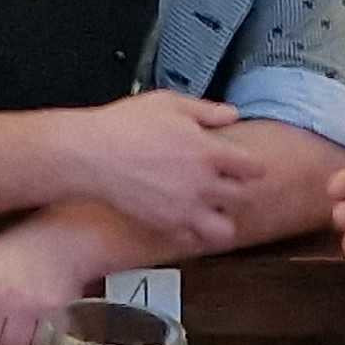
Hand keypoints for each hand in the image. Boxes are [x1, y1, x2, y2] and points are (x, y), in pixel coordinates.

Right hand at [80, 92, 259, 255]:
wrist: (89, 154)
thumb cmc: (123, 126)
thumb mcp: (167, 103)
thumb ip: (206, 110)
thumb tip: (231, 115)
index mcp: (209, 152)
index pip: (254, 168)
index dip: (249, 165)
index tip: (240, 164)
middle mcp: (204, 185)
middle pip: (243, 198)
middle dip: (236, 190)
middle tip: (224, 183)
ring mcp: (187, 209)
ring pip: (226, 230)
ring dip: (222, 220)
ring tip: (210, 209)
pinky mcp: (167, 226)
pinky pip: (194, 241)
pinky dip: (194, 234)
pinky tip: (185, 219)